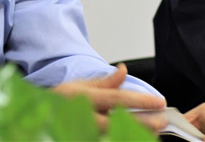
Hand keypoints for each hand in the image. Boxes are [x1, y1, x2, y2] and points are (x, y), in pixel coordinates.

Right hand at [52, 64, 166, 130]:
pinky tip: (138, 135)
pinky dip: (124, 136)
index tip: (159, 102)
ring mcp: (86, 131)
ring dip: (136, 133)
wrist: (42, 116)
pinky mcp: (88, 138)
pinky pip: (111, 138)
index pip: (117, 99)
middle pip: (120, 122)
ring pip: (116, 135)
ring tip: (154, 131)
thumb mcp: (81, 85)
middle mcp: (85, 116)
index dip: (140, 101)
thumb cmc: (62, 100)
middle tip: (162, 120)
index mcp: (84, 98)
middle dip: (144, 123)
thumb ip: (106, 82)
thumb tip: (124, 70)